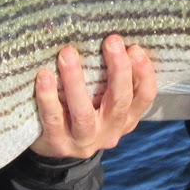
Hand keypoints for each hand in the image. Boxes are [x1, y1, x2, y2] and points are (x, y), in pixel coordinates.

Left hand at [29, 35, 156, 157]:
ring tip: (68, 54)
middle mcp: (109, 131)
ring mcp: (84, 140)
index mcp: (125, 118)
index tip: (135, 48)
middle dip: (118, 69)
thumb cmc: (80, 112)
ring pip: (83, 112)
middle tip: (111, 41)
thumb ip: (109, 80)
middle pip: (119, 101)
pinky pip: (54, 118)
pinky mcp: (58, 143)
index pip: (144, 96)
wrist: (54, 150)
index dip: (144, 73)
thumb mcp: (103, 101)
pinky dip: (48, 97)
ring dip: (76, 81)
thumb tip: (112, 38)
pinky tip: (44, 76)